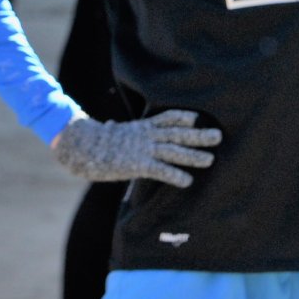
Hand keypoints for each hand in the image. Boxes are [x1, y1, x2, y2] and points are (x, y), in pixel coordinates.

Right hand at [51, 110, 220, 186]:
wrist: (80, 145)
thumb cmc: (91, 141)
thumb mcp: (106, 132)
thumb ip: (115, 130)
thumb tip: (110, 125)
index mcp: (140, 127)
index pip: (165, 118)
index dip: (182, 117)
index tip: (197, 117)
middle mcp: (145, 136)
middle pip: (177, 134)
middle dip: (198, 135)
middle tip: (218, 136)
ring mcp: (143, 149)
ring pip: (174, 151)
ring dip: (193, 155)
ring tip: (210, 160)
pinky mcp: (138, 164)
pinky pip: (161, 170)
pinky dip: (175, 175)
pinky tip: (188, 181)